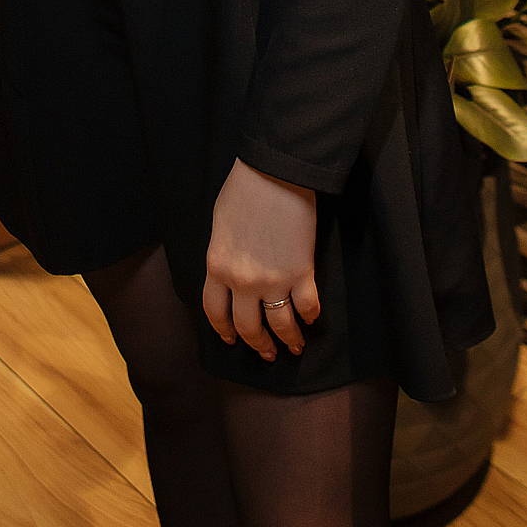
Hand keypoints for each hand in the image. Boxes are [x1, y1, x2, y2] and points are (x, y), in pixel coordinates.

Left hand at [203, 159, 319, 361]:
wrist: (274, 173)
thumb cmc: (244, 190)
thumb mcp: (220, 225)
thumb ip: (223, 255)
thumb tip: (230, 271)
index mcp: (217, 267)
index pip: (215, 312)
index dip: (224, 330)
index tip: (231, 339)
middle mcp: (242, 282)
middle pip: (248, 327)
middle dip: (258, 345)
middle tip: (266, 353)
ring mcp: (273, 280)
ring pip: (280, 325)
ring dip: (288, 340)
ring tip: (294, 348)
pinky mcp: (301, 272)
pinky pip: (307, 306)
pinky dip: (310, 316)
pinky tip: (311, 319)